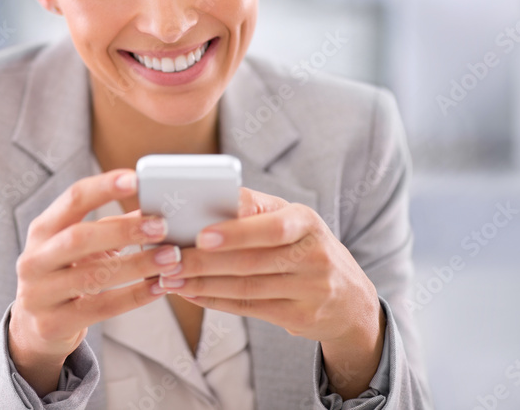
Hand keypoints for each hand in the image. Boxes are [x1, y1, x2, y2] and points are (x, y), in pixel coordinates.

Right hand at [8, 169, 180, 395]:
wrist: (35, 327)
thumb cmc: (65, 275)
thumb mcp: (78, 247)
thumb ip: (111, 227)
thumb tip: (152, 208)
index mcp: (42, 230)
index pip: (72, 200)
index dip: (103, 188)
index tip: (135, 178)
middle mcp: (34, 259)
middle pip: (78, 238)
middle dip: (122, 230)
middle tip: (161, 226)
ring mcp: (38, 294)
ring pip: (92, 276)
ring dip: (136, 265)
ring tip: (170, 258)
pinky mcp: (52, 324)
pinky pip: (99, 309)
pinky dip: (132, 297)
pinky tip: (157, 288)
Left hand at [159, 186, 384, 397]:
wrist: (350, 299)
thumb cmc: (303, 247)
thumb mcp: (291, 221)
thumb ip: (252, 211)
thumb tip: (198, 202)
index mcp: (306, 221)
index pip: (270, 224)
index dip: (234, 231)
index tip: (200, 234)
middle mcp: (313, 254)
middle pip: (251, 259)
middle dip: (204, 260)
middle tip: (170, 259)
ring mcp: (310, 289)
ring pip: (246, 286)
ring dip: (202, 283)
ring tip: (170, 278)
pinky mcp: (300, 316)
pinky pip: (249, 307)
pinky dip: (215, 301)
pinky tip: (190, 294)